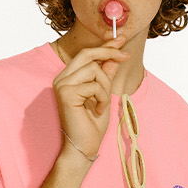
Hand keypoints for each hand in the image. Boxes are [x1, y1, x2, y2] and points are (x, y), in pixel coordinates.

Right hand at [55, 34, 137, 165]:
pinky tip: (98, 110)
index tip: (121, 39)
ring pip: (94, 69)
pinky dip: (103, 97)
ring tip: (103, 103)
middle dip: (109, 51)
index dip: (104, 46)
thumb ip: (106, 75)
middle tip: (126, 55)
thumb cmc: (91, 125)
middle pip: (87, 54)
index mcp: (68, 77)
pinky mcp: (66, 93)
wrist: (84, 148)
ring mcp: (62, 85)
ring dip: (105, 86)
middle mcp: (61, 78)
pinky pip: (94, 85)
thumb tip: (114, 56)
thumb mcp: (103, 95)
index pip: (86, 54)